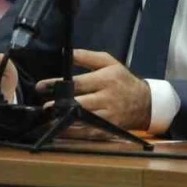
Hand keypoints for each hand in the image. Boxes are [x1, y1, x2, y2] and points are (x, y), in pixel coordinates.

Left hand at [35, 49, 150, 132]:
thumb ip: (87, 57)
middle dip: (59, 104)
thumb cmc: (123, 80)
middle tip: (45, 106)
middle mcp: (107, 98)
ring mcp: (108, 115)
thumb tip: (66, 53)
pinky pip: (88, 133)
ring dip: (64, 120)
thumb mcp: (109, 62)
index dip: (57, 84)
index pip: (78, 82)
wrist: (144, 102)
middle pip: (79, 102)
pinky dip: (74, 133)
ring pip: (82, 120)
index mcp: (106, 79)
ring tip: (49, 118)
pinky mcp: (108, 129)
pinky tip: (61, 130)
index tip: (42, 86)